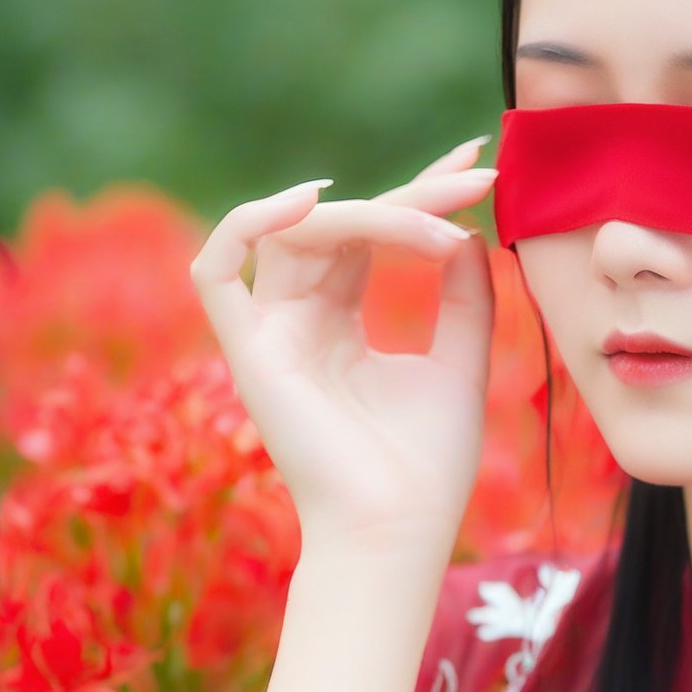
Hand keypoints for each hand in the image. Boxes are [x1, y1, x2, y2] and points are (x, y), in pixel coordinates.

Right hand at [189, 135, 498, 557]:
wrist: (400, 529)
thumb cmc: (428, 465)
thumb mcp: (461, 363)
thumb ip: (464, 296)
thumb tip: (467, 231)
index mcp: (340, 326)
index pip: (371, 238)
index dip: (418, 194)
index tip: (473, 162)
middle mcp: (299, 322)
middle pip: (342, 229)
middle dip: (411, 197)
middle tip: (474, 179)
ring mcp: (270, 334)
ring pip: (300, 236)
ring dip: (373, 215)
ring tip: (438, 224)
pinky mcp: (247, 351)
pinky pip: (217, 269)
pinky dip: (250, 223)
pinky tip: (313, 201)